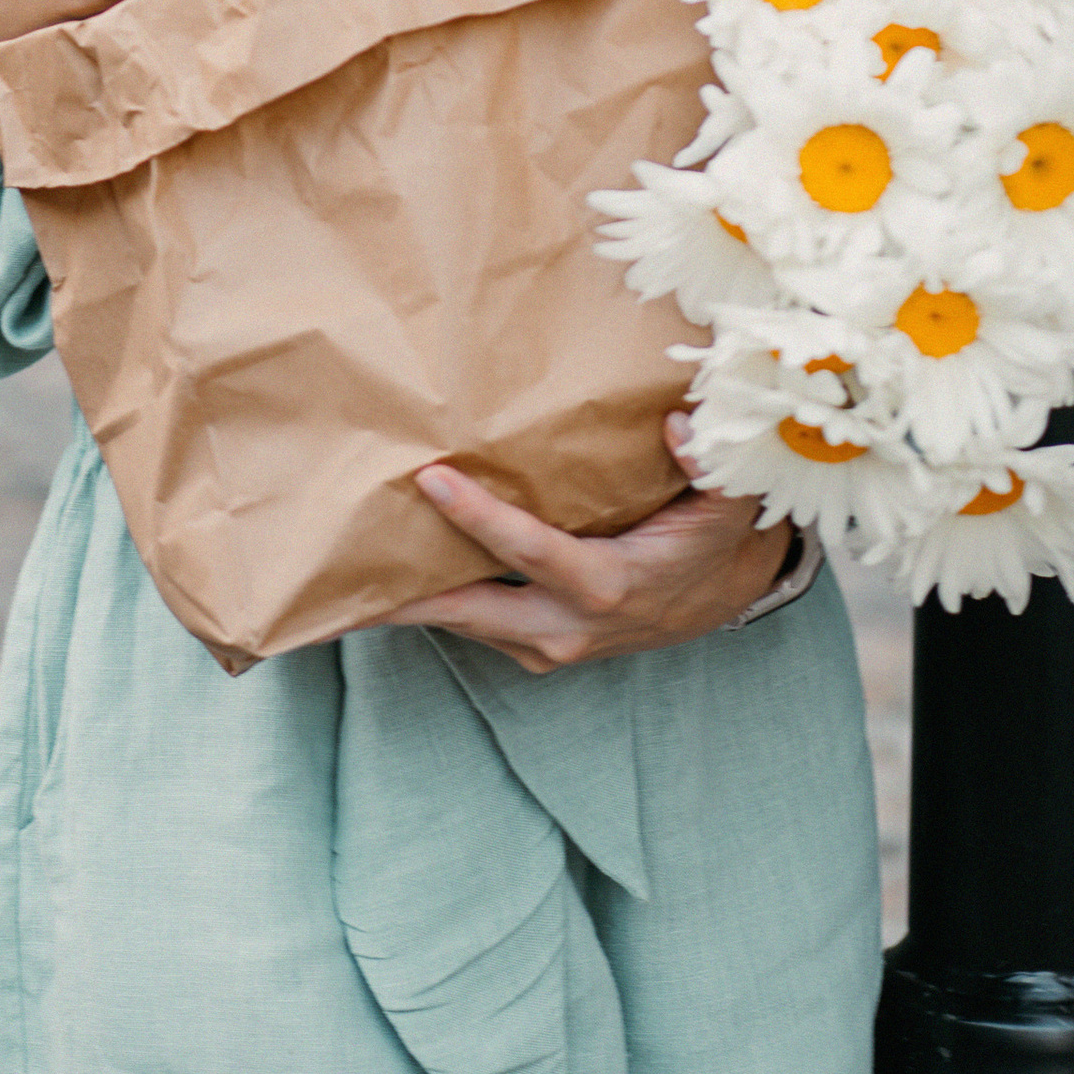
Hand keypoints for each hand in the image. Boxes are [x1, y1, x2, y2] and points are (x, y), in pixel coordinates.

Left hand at [373, 416, 787, 671]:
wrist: (724, 593)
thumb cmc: (716, 535)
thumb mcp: (729, 497)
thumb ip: (707, 461)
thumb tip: (675, 426)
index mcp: (606, 583)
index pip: (529, 548)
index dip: (478, 517)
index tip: (430, 479)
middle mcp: (569, 627)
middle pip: (472, 610)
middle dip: (407, 596)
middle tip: (344, 571)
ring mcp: (552, 645)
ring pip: (469, 623)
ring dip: (414, 603)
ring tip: (351, 573)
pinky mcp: (543, 648)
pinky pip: (481, 626)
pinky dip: (442, 605)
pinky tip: (402, 576)